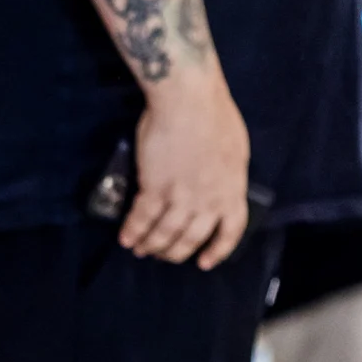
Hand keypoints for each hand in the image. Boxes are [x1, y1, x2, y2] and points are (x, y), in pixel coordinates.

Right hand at [125, 79, 250, 268]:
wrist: (189, 99)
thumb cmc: (215, 114)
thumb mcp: (235, 150)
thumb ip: (228, 175)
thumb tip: (220, 186)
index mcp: (232, 190)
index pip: (229, 232)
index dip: (217, 250)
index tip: (204, 262)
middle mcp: (208, 201)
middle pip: (191, 238)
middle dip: (175, 252)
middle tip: (163, 255)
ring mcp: (180, 196)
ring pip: (165, 234)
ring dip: (151, 245)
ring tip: (141, 250)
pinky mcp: (154, 187)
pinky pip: (142, 218)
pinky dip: (133, 231)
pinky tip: (126, 238)